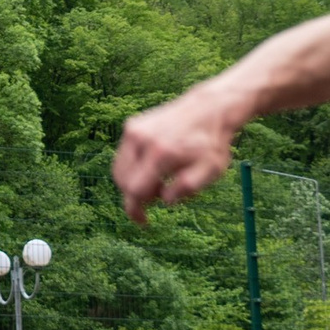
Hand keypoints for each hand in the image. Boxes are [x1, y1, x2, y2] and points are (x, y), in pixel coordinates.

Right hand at [112, 87, 245, 223]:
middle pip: (122, 181)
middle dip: (136, 195)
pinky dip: (133, 166)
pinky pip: (123, 155)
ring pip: (119, 169)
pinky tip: (154, 165)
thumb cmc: (211, 143)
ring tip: (158, 180)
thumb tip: (165, 199)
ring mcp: (134, 130)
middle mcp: (142, 140)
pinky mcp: (132, 125)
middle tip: (158, 195)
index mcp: (161, 154)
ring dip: (132, 181)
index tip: (143, 221)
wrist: (208, 108)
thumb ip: (187, 189)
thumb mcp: (211, 171)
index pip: (134, 190)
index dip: (136, 210)